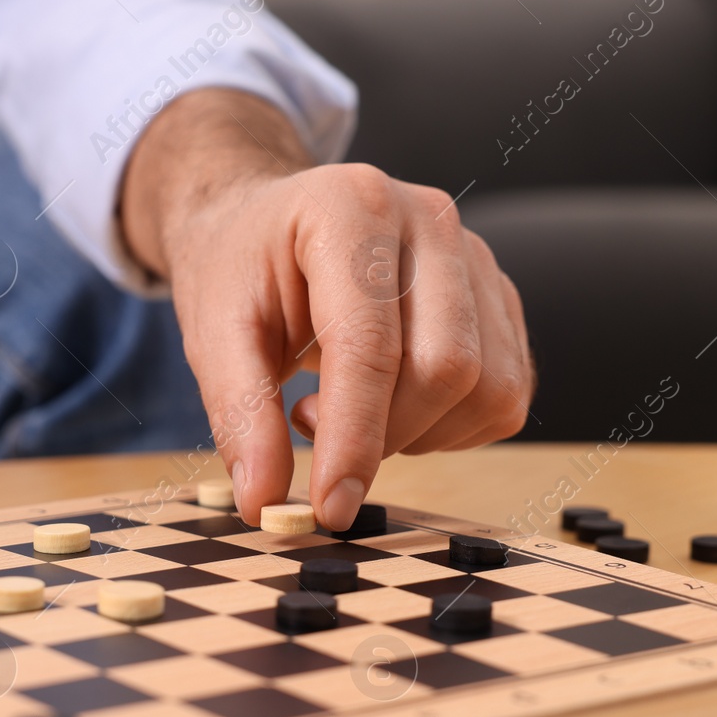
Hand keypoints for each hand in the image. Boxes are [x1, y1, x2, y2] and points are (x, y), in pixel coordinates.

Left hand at [121, 89, 533, 529]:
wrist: (269, 225)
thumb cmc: (242, 270)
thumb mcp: (213, 333)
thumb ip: (239, 413)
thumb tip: (266, 501)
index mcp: (352, 209)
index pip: (372, 346)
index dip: (353, 440)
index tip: (328, 507)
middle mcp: (431, 220)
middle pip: (446, 369)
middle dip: (383, 436)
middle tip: (309, 425)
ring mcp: (477, 257)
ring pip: (487, 389)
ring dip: (417, 434)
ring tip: (346, 406)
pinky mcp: (498, 298)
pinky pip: (504, 395)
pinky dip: (449, 428)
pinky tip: (390, 404)